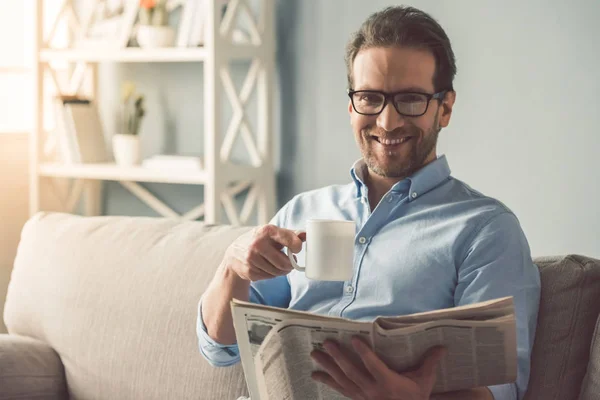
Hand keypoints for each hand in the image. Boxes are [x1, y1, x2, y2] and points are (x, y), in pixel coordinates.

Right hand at [223, 224, 303, 281]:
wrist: (233, 254)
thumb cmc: (259, 241)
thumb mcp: (272, 233)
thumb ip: (290, 234)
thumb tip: (307, 235)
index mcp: (266, 231)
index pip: (288, 239)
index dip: (297, 246)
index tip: (296, 249)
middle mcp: (257, 244)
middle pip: (283, 262)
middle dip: (290, 265)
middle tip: (291, 263)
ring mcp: (251, 259)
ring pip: (277, 271)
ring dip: (282, 270)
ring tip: (279, 265)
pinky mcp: (249, 271)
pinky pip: (269, 277)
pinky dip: (272, 274)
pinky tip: (268, 267)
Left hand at [311, 337, 446, 399]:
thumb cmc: (415, 397)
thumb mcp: (424, 380)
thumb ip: (430, 362)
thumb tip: (443, 346)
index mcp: (388, 383)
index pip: (374, 366)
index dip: (364, 353)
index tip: (354, 339)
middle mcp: (372, 391)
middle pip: (352, 372)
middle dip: (338, 357)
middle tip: (327, 343)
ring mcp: (362, 396)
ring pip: (341, 380)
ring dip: (327, 366)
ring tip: (315, 354)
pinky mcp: (356, 399)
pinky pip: (339, 389)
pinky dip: (327, 381)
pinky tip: (315, 374)